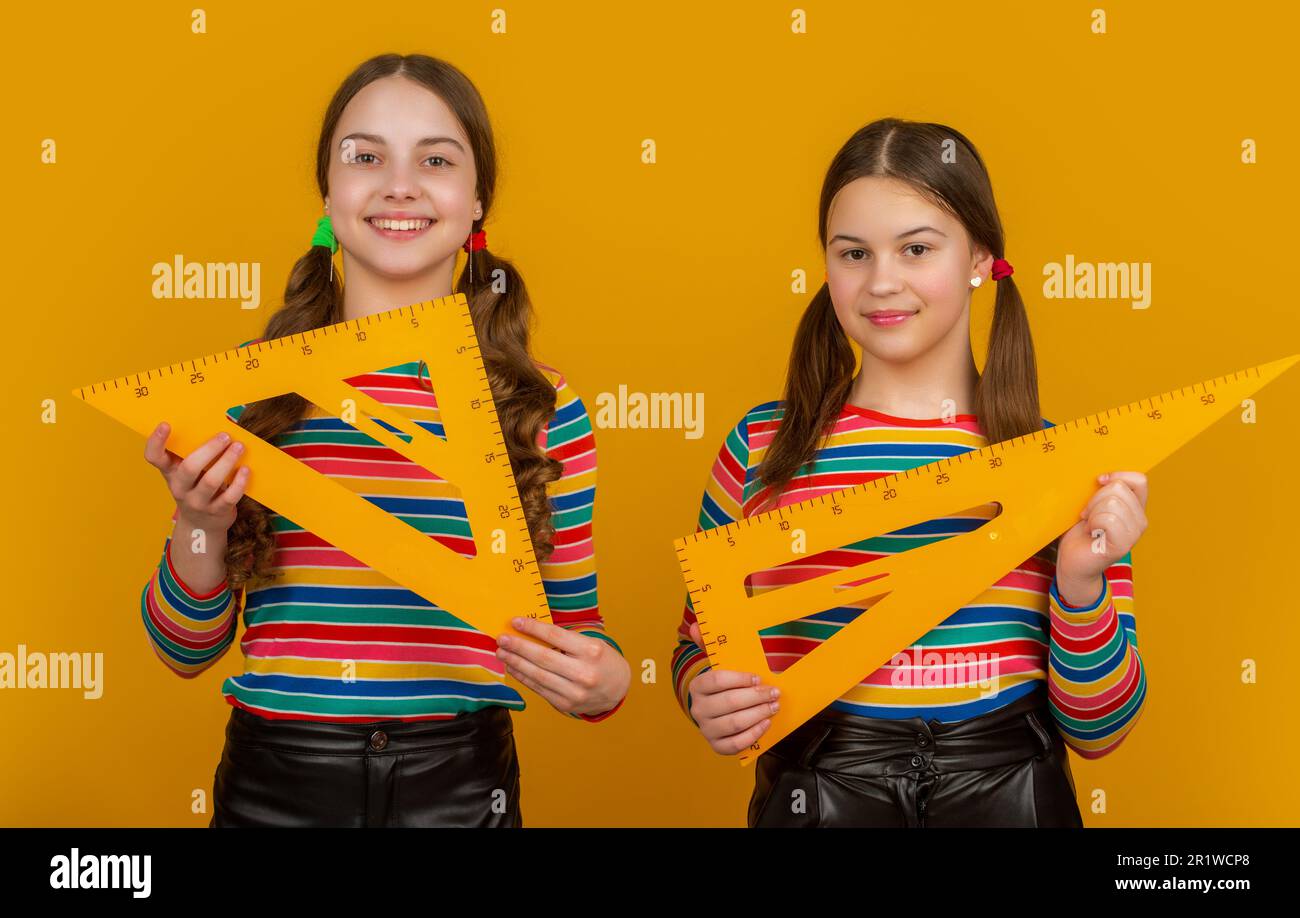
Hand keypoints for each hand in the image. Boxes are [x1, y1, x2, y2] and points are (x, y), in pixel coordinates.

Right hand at [144, 422, 249, 533]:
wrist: (201, 527)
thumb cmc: (196, 488)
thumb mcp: (187, 474)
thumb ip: (193, 454)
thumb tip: (215, 424)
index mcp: (171, 473)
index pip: (154, 457)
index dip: (156, 442)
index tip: (166, 424)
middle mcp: (180, 487)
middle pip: (190, 467)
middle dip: (209, 449)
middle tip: (225, 436)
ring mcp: (198, 502)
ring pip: (211, 481)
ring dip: (227, 461)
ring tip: (239, 447)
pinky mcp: (217, 512)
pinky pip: (229, 497)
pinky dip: (239, 482)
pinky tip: (246, 469)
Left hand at [496, 617, 628, 717]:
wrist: (618, 689)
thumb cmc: (601, 660)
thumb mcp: (591, 644)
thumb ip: (564, 640)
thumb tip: (529, 633)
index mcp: (592, 651)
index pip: (556, 636)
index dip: (533, 628)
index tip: (516, 622)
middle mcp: (584, 673)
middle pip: (543, 657)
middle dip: (518, 647)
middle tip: (502, 638)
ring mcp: (574, 692)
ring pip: (538, 675)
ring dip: (516, 663)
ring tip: (502, 653)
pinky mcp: (566, 705)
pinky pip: (539, 688)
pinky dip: (523, 677)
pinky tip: (513, 668)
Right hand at [684, 622, 779, 754]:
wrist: (718, 714)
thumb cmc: (724, 687)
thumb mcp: (718, 665)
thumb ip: (709, 646)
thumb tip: (696, 625)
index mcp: (697, 687)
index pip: (717, 681)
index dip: (739, 679)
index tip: (758, 677)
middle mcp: (698, 709)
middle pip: (729, 703)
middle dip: (755, 697)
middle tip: (774, 693)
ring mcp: (707, 729)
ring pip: (734, 723)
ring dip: (758, 714)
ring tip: (773, 706)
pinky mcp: (717, 746)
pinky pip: (736, 744)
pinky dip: (753, 734)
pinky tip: (765, 724)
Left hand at [1056, 470, 1147, 605]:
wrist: (1072, 559)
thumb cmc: (1080, 530)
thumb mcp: (1093, 503)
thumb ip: (1104, 490)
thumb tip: (1103, 476)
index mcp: (1135, 507)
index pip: (1139, 480)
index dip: (1116, 476)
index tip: (1098, 483)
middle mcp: (1140, 520)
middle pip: (1119, 488)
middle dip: (1095, 498)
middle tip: (1088, 515)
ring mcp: (1134, 534)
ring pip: (1112, 503)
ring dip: (1093, 512)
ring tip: (1090, 525)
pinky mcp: (1124, 545)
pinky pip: (1108, 519)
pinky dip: (1093, 523)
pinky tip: (1091, 533)